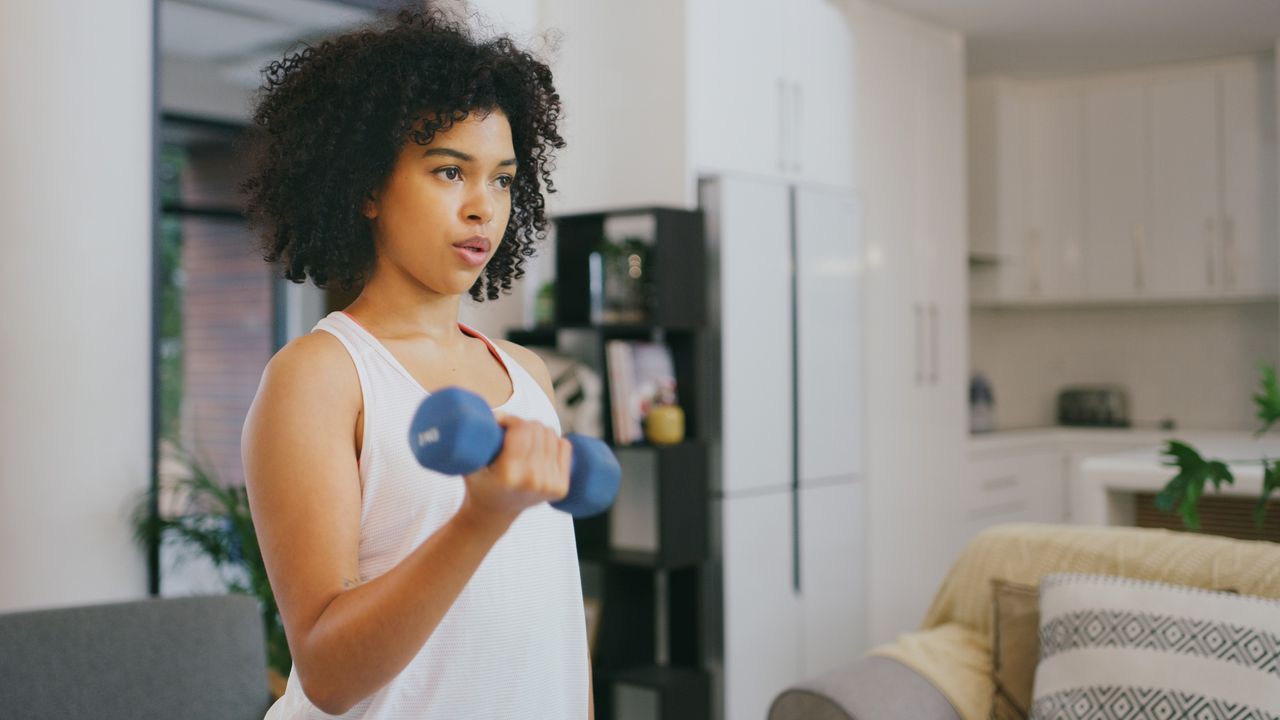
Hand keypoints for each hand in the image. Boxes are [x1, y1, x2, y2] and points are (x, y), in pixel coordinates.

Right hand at [460, 413, 571, 527]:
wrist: (493, 513)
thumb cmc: (479, 482)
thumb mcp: (470, 461)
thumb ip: (478, 437)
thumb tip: (496, 413)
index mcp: (509, 474)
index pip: (521, 429)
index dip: (510, 420)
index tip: (502, 424)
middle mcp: (532, 481)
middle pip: (538, 429)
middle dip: (524, 425)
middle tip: (512, 434)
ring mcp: (549, 485)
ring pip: (552, 435)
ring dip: (538, 433)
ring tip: (524, 442)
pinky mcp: (561, 488)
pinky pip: (565, 446)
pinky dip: (554, 442)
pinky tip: (540, 450)